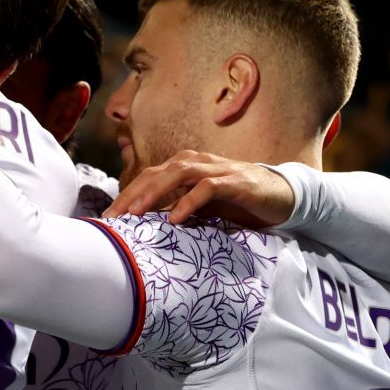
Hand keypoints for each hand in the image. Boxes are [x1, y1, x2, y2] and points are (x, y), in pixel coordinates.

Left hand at [104, 150, 296, 228]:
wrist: (281, 196)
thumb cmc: (237, 202)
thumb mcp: (201, 208)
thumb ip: (176, 209)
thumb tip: (145, 227)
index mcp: (185, 167)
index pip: (147, 177)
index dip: (125, 195)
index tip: (108, 218)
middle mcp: (197, 162)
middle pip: (155, 173)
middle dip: (131, 195)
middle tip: (113, 218)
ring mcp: (216, 169)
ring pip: (178, 173)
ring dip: (154, 193)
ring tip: (136, 214)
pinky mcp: (235, 181)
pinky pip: (207, 188)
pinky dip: (189, 202)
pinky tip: (175, 218)